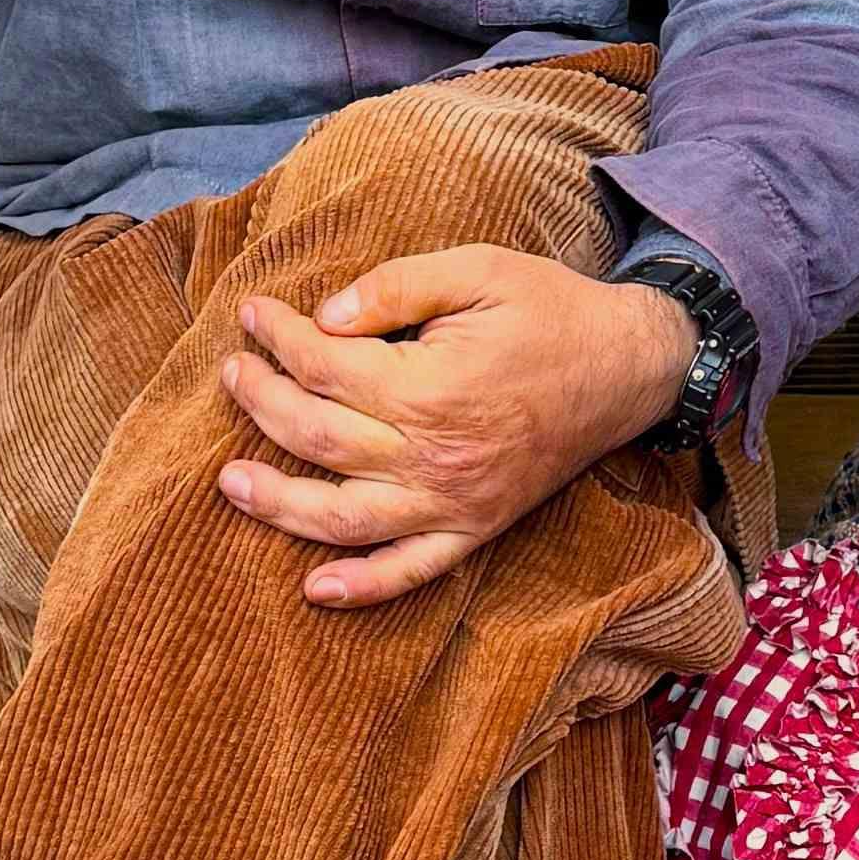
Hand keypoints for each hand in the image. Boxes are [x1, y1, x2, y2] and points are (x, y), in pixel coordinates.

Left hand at [218, 250, 695, 607]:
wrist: (629, 366)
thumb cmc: (551, 310)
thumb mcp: (478, 269)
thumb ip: (395, 287)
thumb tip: (323, 315)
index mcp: (431, 388)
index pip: (324, 366)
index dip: (278, 337)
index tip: (252, 313)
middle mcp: (434, 456)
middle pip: (317, 437)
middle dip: (261, 403)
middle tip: (233, 372)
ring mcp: (454, 503)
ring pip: (344, 519)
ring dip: (278, 505)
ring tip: (230, 482)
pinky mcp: (475, 528)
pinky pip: (411, 572)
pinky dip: (362, 587)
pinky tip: (315, 590)